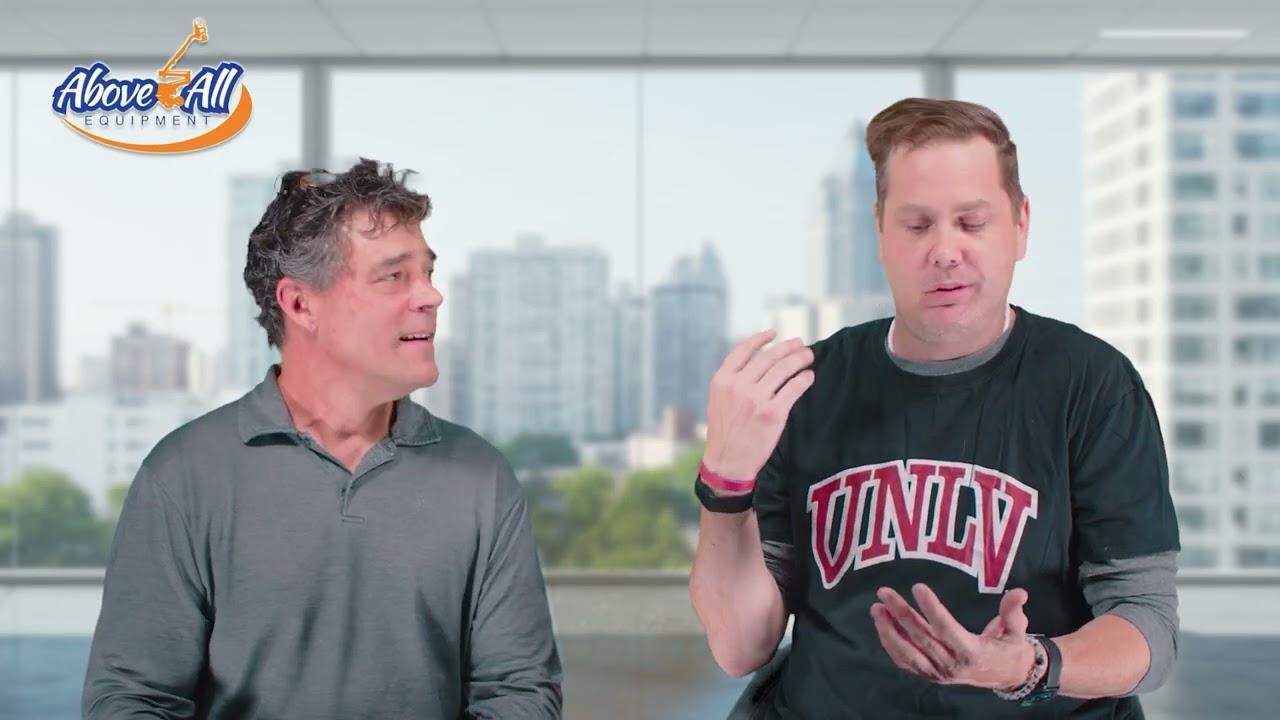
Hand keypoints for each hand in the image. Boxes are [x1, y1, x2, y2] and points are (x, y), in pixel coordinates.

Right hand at [702, 330, 814, 482]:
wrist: (727, 462)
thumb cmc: (725, 432)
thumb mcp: (718, 400)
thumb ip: (732, 380)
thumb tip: (757, 361)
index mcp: (722, 380)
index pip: (744, 349)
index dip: (761, 338)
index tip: (774, 333)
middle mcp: (738, 385)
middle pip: (769, 357)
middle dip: (788, 347)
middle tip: (800, 345)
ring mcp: (755, 399)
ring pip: (783, 368)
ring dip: (799, 359)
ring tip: (808, 356)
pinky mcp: (773, 413)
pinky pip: (793, 388)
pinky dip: (804, 379)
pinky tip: (808, 377)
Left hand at [870, 583, 1036, 691]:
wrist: (1007, 676)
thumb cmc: (1009, 648)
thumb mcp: (1017, 630)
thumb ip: (1013, 611)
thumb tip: (1020, 592)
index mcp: (972, 652)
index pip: (947, 629)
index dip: (932, 608)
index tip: (918, 587)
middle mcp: (952, 665)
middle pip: (922, 638)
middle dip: (901, 614)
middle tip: (885, 592)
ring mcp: (939, 673)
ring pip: (908, 653)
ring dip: (889, 631)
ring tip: (877, 609)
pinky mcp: (930, 675)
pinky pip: (906, 662)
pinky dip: (891, 646)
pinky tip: (882, 626)